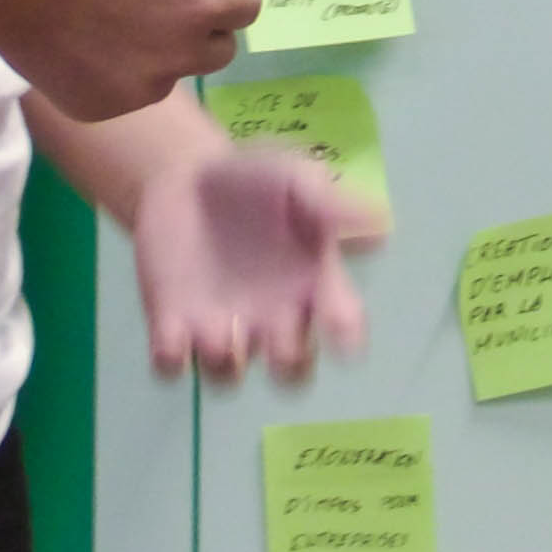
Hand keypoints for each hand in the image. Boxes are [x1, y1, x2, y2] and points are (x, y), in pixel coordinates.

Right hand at [0, 0, 260, 120]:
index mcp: (201, 4)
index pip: (246, 7)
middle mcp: (180, 56)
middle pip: (219, 49)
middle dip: (201, 26)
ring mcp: (140, 89)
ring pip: (172, 72)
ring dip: (160, 51)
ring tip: (110, 17)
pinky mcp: (101, 108)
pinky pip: (127, 91)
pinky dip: (117, 72)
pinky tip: (82, 42)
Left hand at [126, 142, 383, 379]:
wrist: (188, 177)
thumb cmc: (255, 180)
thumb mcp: (296, 178)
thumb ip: (329, 202)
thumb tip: (379, 222)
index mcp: (311, 287)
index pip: (343, 326)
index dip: (347, 339)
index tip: (344, 336)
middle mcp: (273, 319)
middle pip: (291, 371)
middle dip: (288, 364)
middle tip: (279, 337)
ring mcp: (221, 326)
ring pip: (228, 374)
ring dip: (226, 362)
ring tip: (219, 330)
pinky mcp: (172, 325)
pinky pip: (172, 365)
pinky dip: (172, 358)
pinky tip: (173, 332)